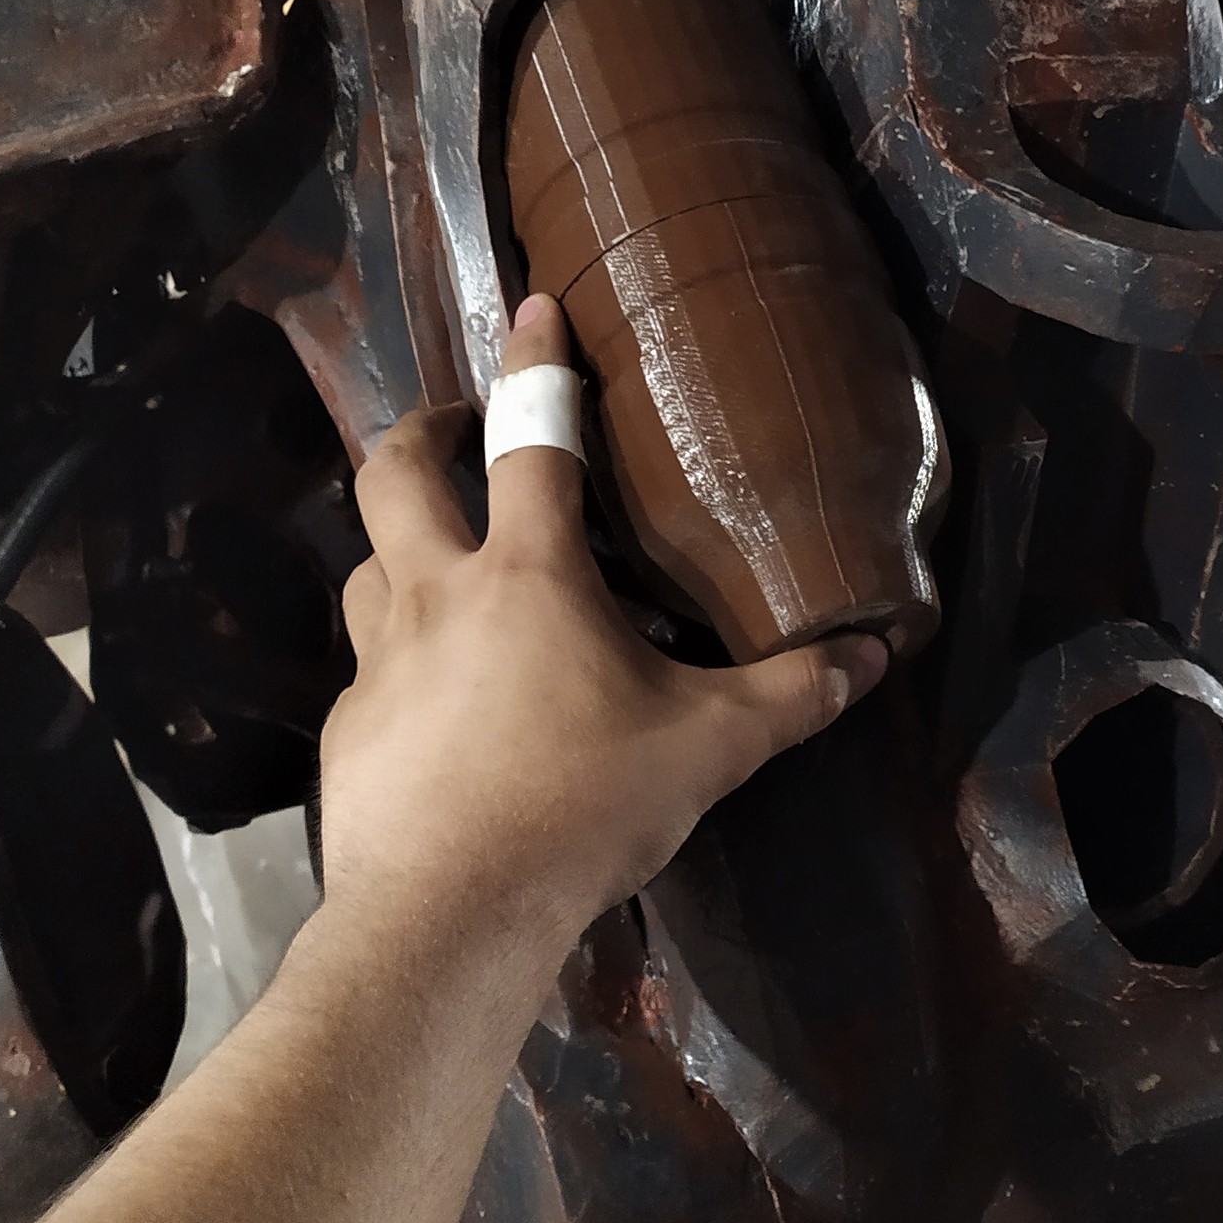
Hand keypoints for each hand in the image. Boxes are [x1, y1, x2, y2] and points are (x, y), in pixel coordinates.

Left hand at [319, 295, 887, 965]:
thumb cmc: (581, 808)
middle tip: (461, 427)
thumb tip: (874, 655)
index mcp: (526, 575)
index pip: (532, 436)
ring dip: (401, 547)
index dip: (537, 363)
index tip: (534, 307)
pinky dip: (401, 667)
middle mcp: (435, 595)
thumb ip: (791, 696)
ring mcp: (377, 664)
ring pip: (367, 566)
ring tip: (446, 569)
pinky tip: (439, 710)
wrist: (447, 915)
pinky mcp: (348, 733)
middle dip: (425, 429)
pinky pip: (368, 672)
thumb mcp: (709, 749)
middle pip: (397, 472)